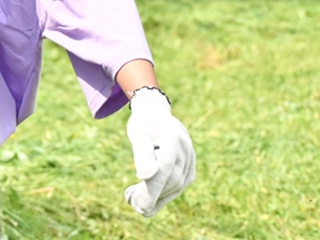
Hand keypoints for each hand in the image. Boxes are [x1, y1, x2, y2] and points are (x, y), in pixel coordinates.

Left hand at [124, 87, 195, 215]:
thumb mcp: (137, 133)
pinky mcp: (189, 169)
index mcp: (173, 140)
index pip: (164, 170)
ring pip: (175, 187)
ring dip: (156, 198)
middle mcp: (186, 152)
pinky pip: (178, 186)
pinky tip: (147, 199)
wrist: (157, 114)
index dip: (152, 190)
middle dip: (150, 196)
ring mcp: (190, 161)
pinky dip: (163, 195)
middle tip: (129, 200)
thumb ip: (142, 153)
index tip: (139, 206)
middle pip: (170, 181)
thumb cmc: (144, 123)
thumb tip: (145, 177)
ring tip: (132, 199)